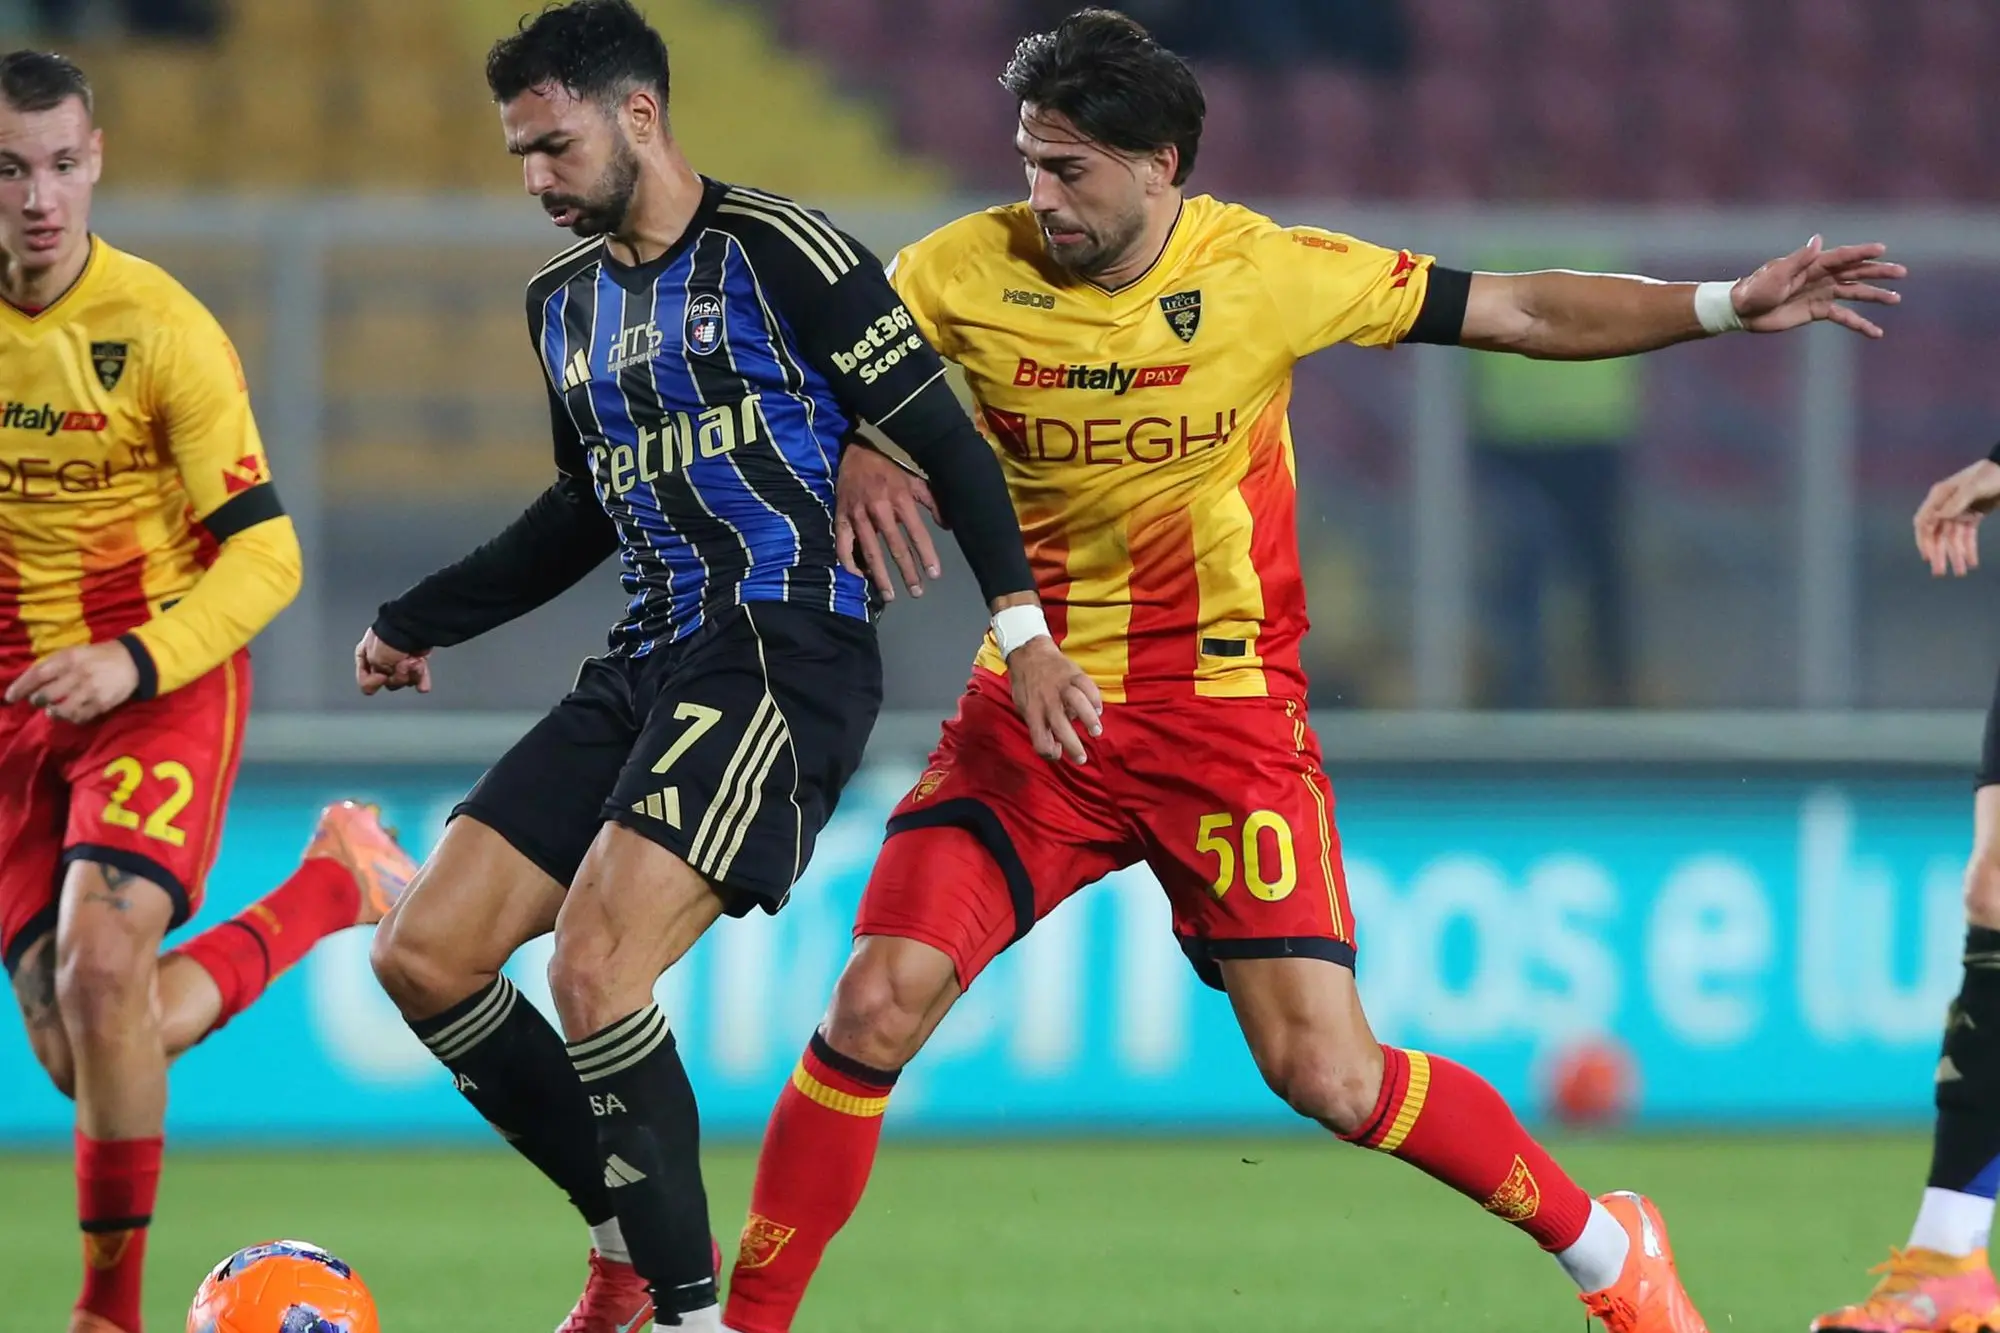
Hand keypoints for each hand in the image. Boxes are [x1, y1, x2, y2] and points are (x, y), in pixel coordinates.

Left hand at [6, 641, 140, 723]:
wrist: (133, 661)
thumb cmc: (97, 656)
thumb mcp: (74, 652)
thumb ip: (53, 665)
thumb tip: (30, 683)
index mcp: (69, 659)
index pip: (38, 675)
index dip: (21, 687)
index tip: (9, 697)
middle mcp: (78, 675)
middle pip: (47, 695)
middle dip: (38, 700)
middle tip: (38, 700)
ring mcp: (90, 691)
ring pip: (61, 709)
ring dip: (53, 712)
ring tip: (53, 710)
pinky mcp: (101, 704)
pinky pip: (79, 717)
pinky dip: (71, 718)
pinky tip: (71, 714)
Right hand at [355, 628, 431, 694]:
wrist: (412, 627)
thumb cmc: (389, 638)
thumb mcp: (370, 659)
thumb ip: (369, 679)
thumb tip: (378, 685)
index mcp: (366, 657)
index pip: (366, 682)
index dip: (374, 682)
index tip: (382, 676)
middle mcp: (382, 659)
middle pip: (389, 683)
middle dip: (397, 676)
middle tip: (403, 664)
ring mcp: (400, 661)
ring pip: (404, 681)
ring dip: (411, 674)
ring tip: (415, 661)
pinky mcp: (416, 661)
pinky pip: (418, 678)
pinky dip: (421, 680)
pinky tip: (423, 684)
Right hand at [836, 443, 941, 601]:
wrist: (852, 455)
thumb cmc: (887, 470)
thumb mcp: (913, 480)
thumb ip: (933, 502)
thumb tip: (949, 525)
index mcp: (900, 498)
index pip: (917, 532)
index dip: (926, 555)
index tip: (934, 574)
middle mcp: (879, 508)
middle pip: (895, 546)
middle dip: (907, 572)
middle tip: (916, 592)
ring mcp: (858, 515)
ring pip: (870, 551)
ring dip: (880, 576)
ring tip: (890, 595)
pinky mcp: (841, 519)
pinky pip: (843, 546)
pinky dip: (851, 563)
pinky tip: (861, 576)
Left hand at [1007, 636, 1102, 763]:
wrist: (1028, 652)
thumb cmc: (1026, 684)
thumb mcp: (1023, 706)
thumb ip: (1038, 725)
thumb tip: (1056, 746)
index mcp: (1032, 712)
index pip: (1039, 740)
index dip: (1049, 753)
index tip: (1059, 753)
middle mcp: (1046, 701)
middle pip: (1061, 727)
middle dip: (1073, 747)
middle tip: (1082, 759)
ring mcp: (1061, 686)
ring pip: (1078, 703)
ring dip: (1089, 720)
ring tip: (1096, 731)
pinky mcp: (1073, 673)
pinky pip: (1088, 686)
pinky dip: (1095, 699)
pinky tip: (1098, 709)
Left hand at [1730, 235, 1904, 337]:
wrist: (1743, 311)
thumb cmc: (1757, 288)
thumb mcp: (1778, 273)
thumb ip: (1800, 259)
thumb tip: (1819, 239)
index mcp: (1813, 264)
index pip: (1843, 256)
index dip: (1862, 252)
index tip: (1882, 249)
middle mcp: (1821, 276)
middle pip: (1855, 272)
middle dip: (1878, 272)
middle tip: (1901, 273)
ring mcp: (1821, 293)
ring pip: (1854, 293)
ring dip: (1875, 296)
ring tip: (1896, 299)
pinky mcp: (1817, 311)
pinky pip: (1843, 316)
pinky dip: (1859, 324)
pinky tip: (1875, 332)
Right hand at [1915, 458, 1999, 576]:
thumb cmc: (1990, 474)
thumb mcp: (1973, 486)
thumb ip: (1956, 502)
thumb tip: (1938, 518)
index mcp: (1940, 497)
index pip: (1924, 522)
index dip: (1923, 541)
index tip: (1928, 557)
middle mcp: (1946, 506)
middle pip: (1937, 534)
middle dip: (1939, 554)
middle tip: (1940, 573)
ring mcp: (1959, 512)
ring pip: (1953, 538)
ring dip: (1956, 555)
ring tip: (1960, 572)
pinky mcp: (1973, 516)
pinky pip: (1967, 536)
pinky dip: (1969, 549)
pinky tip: (1972, 562)